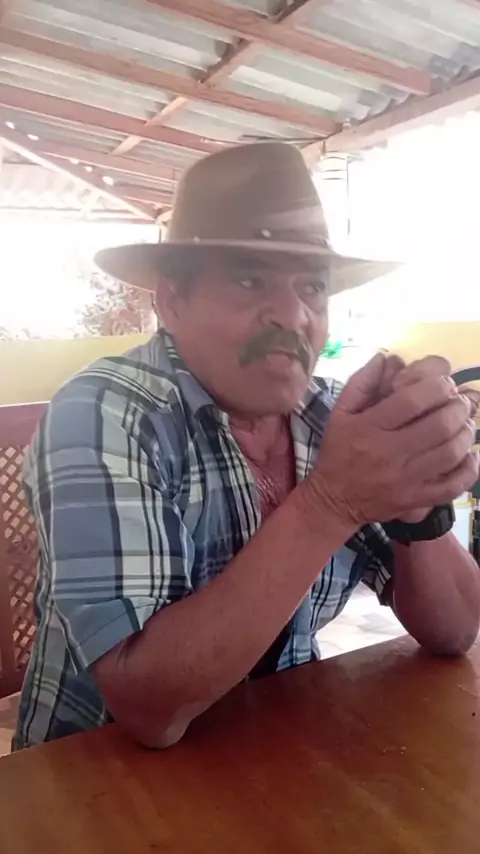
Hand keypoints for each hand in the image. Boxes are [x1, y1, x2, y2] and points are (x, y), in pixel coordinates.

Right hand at [308, 354, 478, 528]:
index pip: (412, 401)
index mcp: (369, 428)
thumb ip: (361, 383)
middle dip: (457, 408)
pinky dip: (468, 470)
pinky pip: (451, 485)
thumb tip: (385, 357)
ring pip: (449, 453)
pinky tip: (469, 455)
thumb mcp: (339, 414)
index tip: (444, 384)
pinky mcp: (415, 499)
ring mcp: (405, 479)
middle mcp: (388, 453)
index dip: (436, 387)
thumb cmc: (337, 453)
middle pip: (438, 426)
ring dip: (466, 434)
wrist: (333, 500)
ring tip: (466, 423)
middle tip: (460, 402)